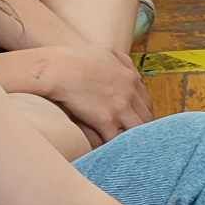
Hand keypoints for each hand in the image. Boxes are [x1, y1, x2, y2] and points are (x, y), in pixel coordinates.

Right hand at [36, 45, 152, 145]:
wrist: (57, 68)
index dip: (141, 114)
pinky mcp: (106, 120)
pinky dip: (116, 147)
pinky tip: (112, 152)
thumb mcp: (106, 53)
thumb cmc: (75, 59)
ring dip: (133, 140)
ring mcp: (120, 107)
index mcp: (131, 77)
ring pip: (138, 131)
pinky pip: (118, 140)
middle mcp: (130, 92)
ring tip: (128, 151)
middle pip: (147, 118)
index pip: (146, 102)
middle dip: (142, 130)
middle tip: (135, 140)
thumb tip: (130, 69)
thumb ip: (123, 62)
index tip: (135, 121)